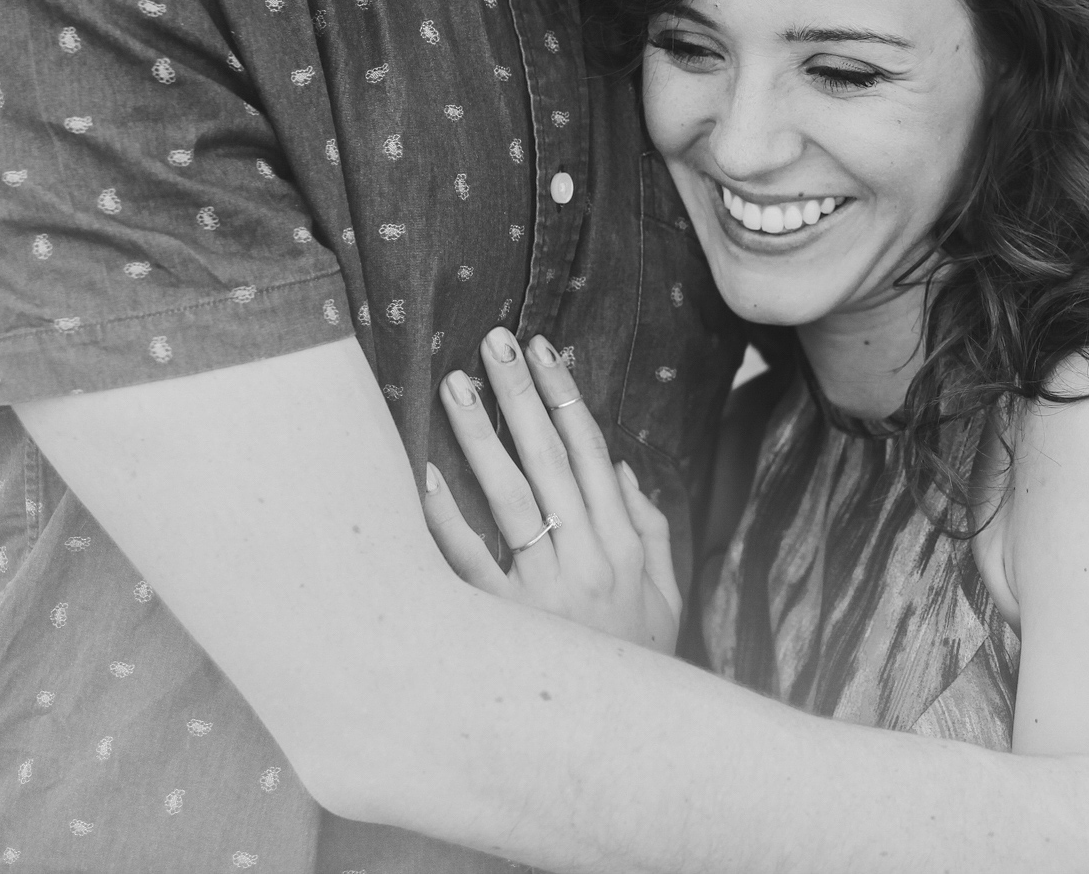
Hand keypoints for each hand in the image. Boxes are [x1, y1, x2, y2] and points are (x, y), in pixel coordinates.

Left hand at [422, 328, 681, 652]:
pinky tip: (425, 474)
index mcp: (624, 543)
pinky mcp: (505, 623)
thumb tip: (623, 469)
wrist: (620, 746)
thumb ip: (651, 528)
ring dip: (482, 436)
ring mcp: (544, 589)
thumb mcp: (664, 595)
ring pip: (509, 497)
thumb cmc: (638, 664)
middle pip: (550, 458)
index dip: (566, 396)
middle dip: (521, 394)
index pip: (592, 451)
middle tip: (492, 343)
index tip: (544, 351)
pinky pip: (469, 562)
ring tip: (455, 386)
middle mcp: (586, 558)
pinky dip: (447, 517)